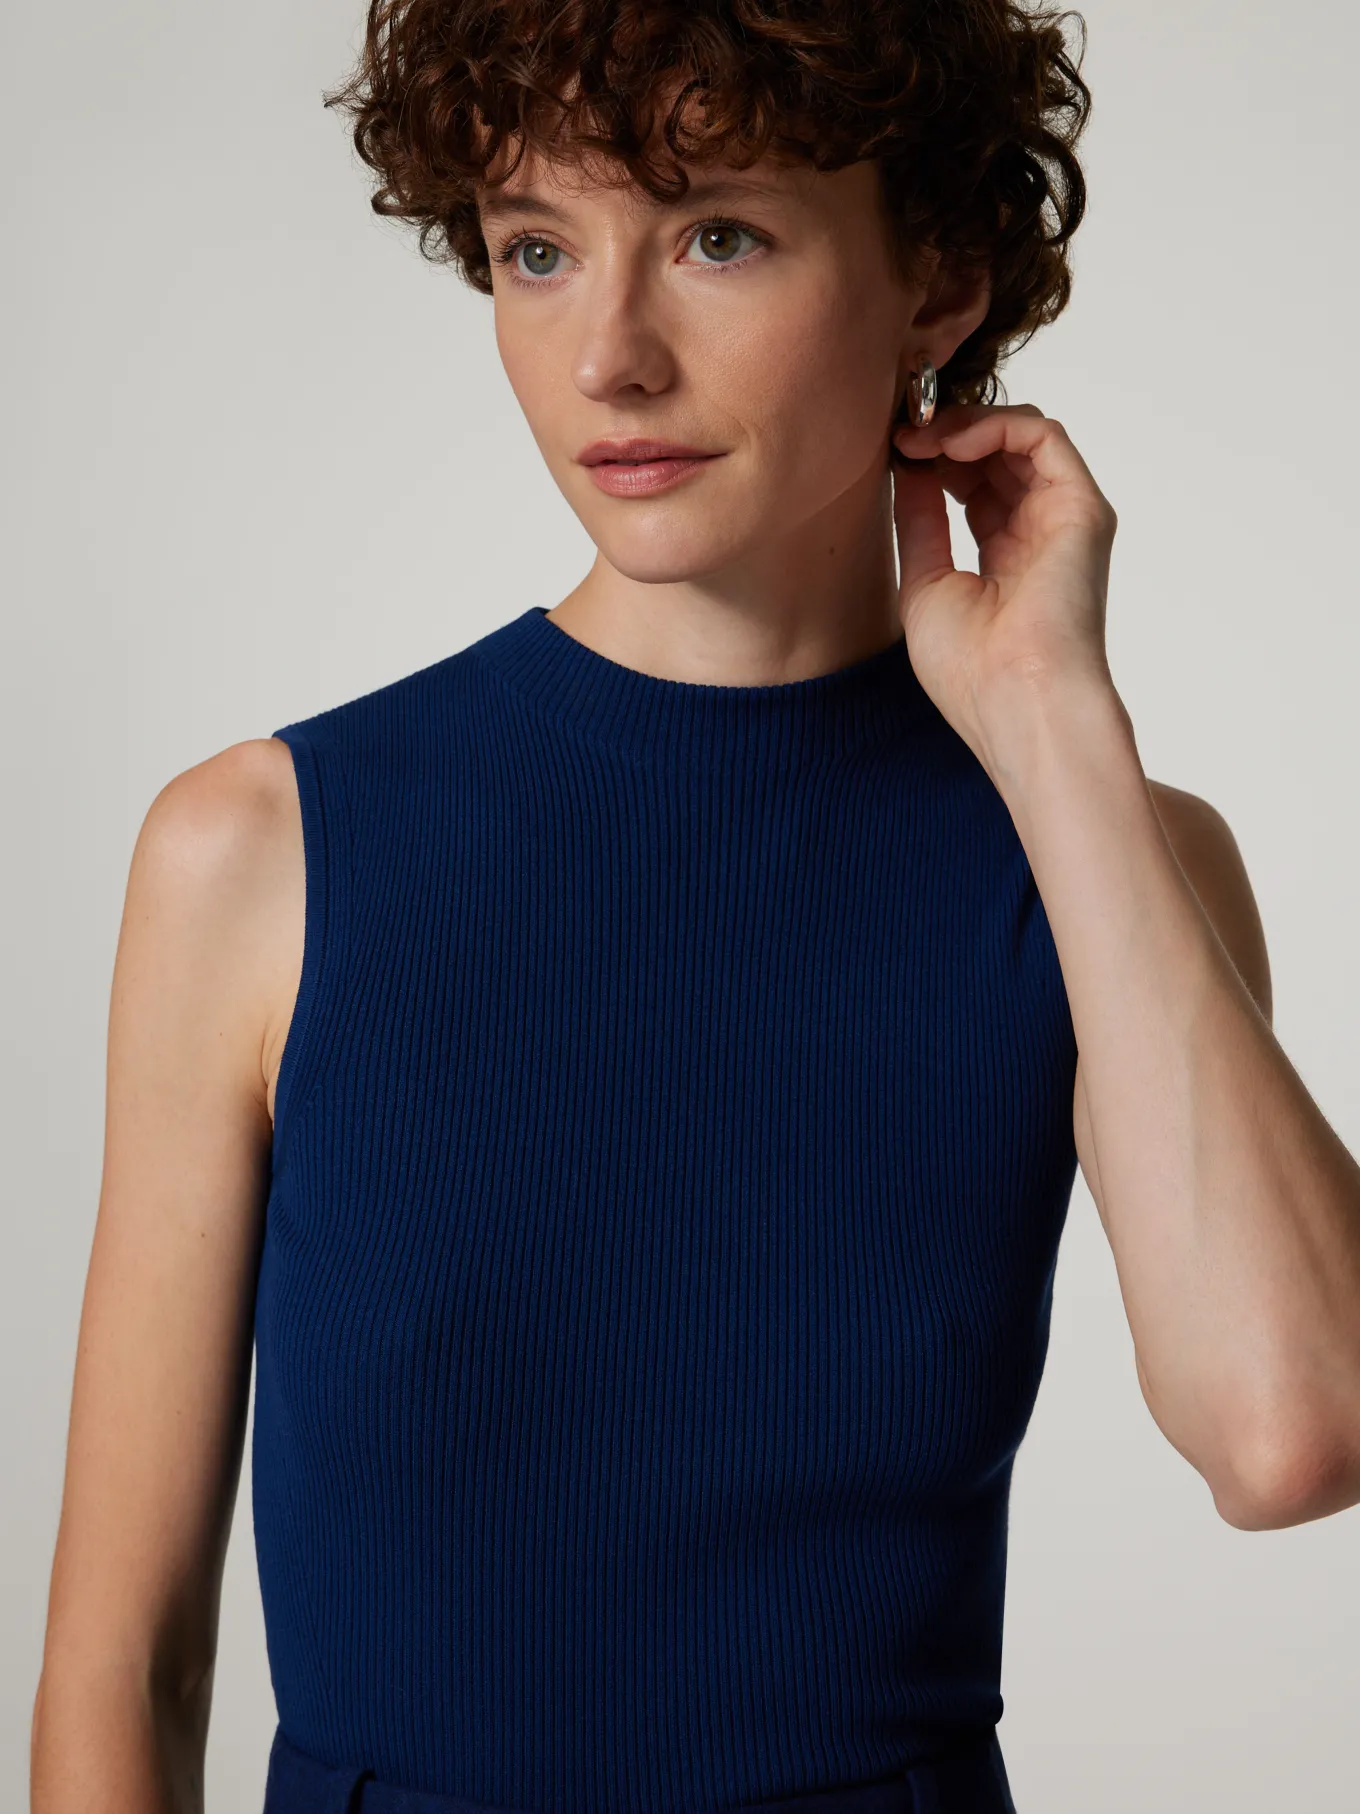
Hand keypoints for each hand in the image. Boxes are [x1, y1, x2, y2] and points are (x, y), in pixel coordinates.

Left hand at [891, 402, 1119, 779]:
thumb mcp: (923, 583)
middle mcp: (1038, 534)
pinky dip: (996, 426)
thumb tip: (907, 467)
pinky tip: (952, 442)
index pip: (971, 486)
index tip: (890, 453)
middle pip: (995, 456)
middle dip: (944, 434)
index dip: (931, 459)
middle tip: (900, 434)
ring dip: (965, 424)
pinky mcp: (1082, 508)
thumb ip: (920, 521)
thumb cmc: (969, 668)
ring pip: (1020, 438)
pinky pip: (1044, 438)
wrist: (1015, 700)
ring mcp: (1063, 520)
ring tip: (920, 437)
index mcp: (1004, 559)